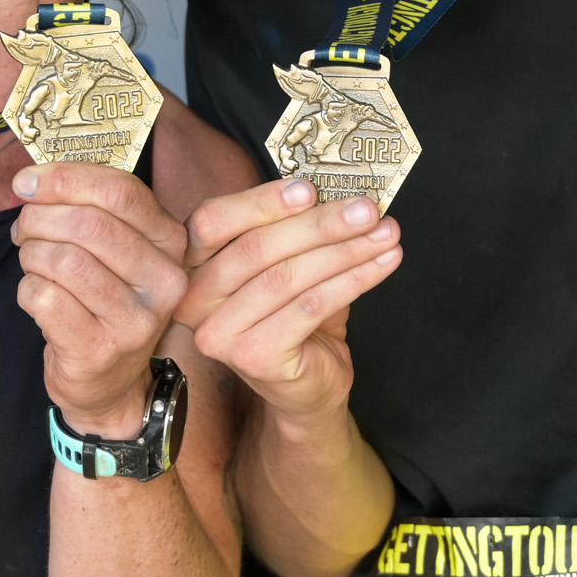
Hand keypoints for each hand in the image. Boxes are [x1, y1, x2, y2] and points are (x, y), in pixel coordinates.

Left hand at [10, 162, 188, 435]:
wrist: (110, 382)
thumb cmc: (106, 302)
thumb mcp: (117, 250)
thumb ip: (89, 207)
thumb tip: (29, 181)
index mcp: (172, 243)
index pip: (119, 191)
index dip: (64, 179)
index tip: (26, 181)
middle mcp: (165, 281)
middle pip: (88, 225)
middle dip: (39, 219)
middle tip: (24, 229)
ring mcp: (136, 320)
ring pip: (63, 260)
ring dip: (32, 255)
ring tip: (32, 262)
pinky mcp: (100, 350)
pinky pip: (44, 297)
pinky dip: (27, 289)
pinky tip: (37, 296)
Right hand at [180, 179, 400, 423]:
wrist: (305, 386)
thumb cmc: (293, 317)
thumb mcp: (285, 263)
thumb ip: (294, 229)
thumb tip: (339, 194)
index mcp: (191, 266)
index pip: (212, 221)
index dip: (260, 202)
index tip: (309, 190)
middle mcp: (193, 300)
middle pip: (256, 247)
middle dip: (320, 224)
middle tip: (366, 210)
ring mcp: (219, 333)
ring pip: (287, 277)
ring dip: (345, 251)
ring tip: (385, 234)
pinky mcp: (253, 357)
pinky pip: (309, 307)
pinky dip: (353, 280)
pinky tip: (382, 264)